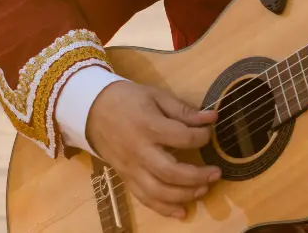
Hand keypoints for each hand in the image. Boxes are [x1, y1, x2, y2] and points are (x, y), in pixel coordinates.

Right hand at [85, 80, 221, 218]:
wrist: (91, 110)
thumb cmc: (128, 100)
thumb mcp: (157, 96)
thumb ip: (184, 110)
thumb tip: (212, 117)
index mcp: (148, 126)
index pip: (182, 137)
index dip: (202, 136)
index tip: (210, 132)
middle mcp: (139, 151)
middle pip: (170, 172)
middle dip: (197, 176)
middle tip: (216, 173)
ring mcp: (130, 168)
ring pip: (157, 191)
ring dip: (184, 195)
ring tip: (204, 190)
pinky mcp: (125, 177)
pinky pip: (144, 198)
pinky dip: (163, 209)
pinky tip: (182, 212)